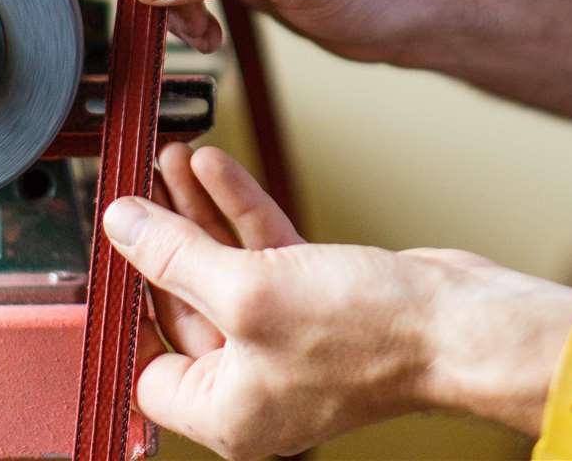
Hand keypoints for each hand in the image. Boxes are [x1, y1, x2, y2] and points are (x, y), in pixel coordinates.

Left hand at [109, 142, 452, 457]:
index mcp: (226, 410)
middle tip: (139, 186)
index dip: (126, 307)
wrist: (460, 323)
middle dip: (161, 239)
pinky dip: (240, 211)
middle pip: (184, 306)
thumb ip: (175, 256)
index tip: (111, 249)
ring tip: (173, 161)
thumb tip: (122, 226)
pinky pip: (264, 256)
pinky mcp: (320, 302)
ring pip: (224, 271)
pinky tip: (217, 168)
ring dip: (197, 213)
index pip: (147, 364)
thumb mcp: (249, 290)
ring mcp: (289, 341)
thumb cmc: (371, 336)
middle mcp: (254, 383)